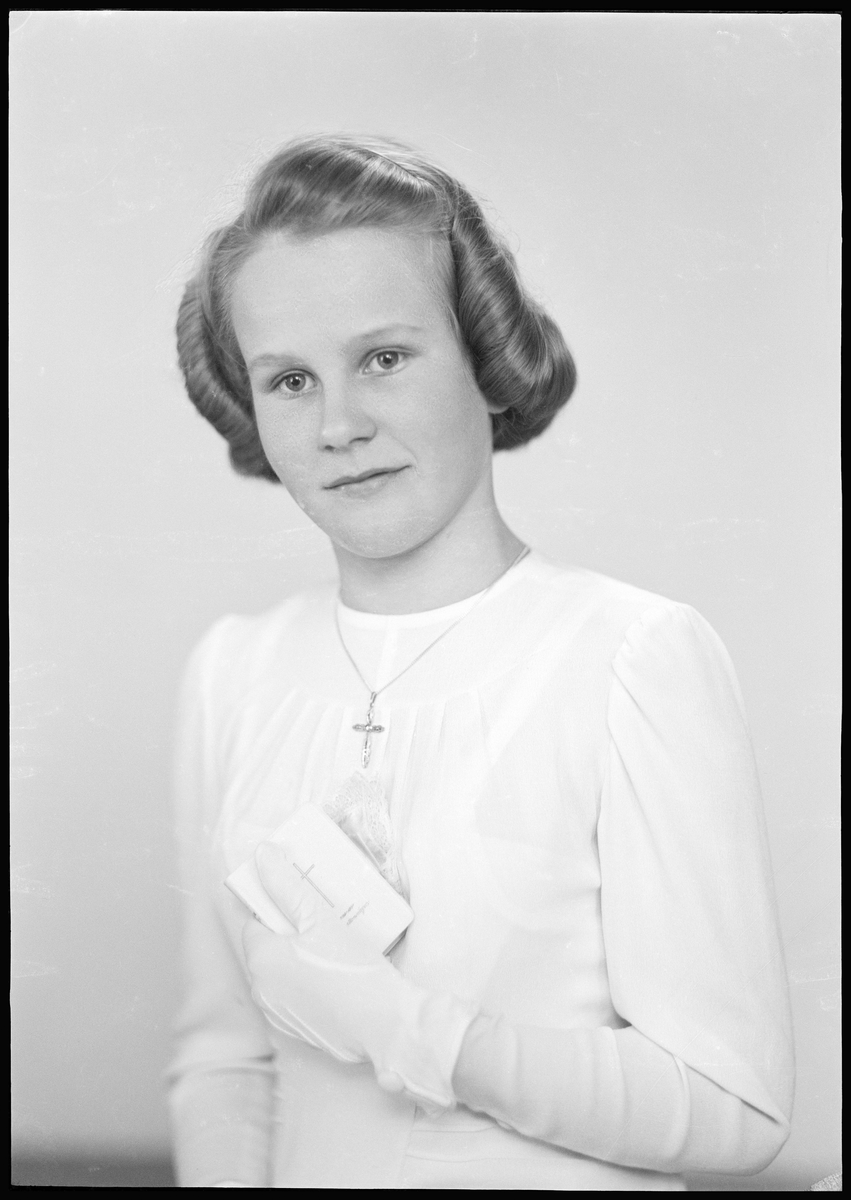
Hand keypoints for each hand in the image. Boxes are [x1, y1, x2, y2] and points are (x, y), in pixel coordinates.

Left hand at [242, 841, 477, 1111]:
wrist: (384, 1026)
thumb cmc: (350, 969)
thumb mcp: (319, 917)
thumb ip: (286, 885)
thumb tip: (262, 854)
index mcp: (260, 960)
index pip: (255, 921)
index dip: (277, 906)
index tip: (302, 898)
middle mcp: (261, 990)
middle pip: (269, 947)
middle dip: (291, 931)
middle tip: (323, 916)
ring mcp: (279, 1014)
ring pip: (284, 971)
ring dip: (300, 956)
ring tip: (334, 942)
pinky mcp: (300, 1030)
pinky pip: (298, 995)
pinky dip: (310, 982)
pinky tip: (338, 972)